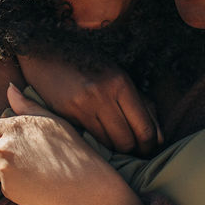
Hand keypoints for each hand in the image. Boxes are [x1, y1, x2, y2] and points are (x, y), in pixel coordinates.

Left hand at [0, 85, 144, 204]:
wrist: (83, 184)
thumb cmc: (72, 150)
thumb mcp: (52, 121)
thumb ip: (27, 105)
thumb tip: (10, 88)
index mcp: (14, 126)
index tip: (0, 144)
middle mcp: (4, 146)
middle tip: (12, 160)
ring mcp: (4, 168)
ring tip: (21, 173)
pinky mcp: (8, 189)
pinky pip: (1, 187)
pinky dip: (12, 187)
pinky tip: (30, 185)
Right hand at [19, 53, 160, 153]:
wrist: (46, 54)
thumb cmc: (88, 64)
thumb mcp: (118, 75)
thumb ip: (141, 103)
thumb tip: (158, 136)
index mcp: (120, 83)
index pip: (144, 127)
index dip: (150, 144)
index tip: (149, 147)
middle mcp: (103, 95)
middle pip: (127, 141)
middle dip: (134, 149)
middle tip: (135, 150)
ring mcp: (83, 106)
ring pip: (109, 144)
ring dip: (116, 147)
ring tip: (117, 140)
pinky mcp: (67, 115)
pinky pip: (91, 138)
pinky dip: (99, 140)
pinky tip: (99, 132)